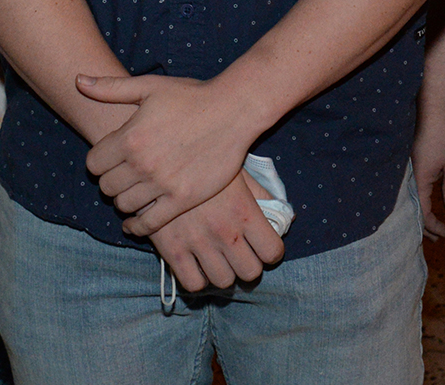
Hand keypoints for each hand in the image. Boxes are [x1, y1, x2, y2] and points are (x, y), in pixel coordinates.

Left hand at [78, 73, 258, 234]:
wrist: (233, 111)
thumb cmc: (191, 96)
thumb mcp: (149, 87)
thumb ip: (110, 88)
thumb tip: (78, 81)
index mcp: (130, 138)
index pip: (93, 164)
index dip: (98, 162)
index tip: (108, 160)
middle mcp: (142, 164)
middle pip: (106, 187)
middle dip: (110, 181)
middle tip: (121, 176)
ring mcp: (162, 184)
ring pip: (124, 205)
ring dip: (124, 200)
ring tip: (132, 192)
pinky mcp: (182, 199)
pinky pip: (149, 224)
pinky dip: (137, 225)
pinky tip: (135, 221)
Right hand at [149, 174, 284, 292]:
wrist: (158, 159)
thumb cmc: (203, 163)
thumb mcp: (237, 171)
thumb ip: (262, 194)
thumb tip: (286, 215)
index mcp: (245, 211)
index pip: (273, 252)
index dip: (271, 252)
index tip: (263, 248)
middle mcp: (225, 231)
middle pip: (250, 272)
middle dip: (247, 265)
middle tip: (239, 255)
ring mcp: (199, 243)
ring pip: (224, 281)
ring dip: (223, 272)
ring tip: (217, 259)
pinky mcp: (173, 251)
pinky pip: (193, 284)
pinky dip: (197, 279)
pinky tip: (196, 264)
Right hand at [412, 104, 444, 239]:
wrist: (429, 107)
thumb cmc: (443, 135)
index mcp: (418, 181)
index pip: (423, 213)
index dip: (433, 227)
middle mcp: (407, 177)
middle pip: (412, 209)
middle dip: (425, 225)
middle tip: (438, 235)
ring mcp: (405, 169)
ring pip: (409, 199)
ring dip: (420, 212)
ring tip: (431, 221)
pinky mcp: (406, 162)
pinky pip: (409, 187)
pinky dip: (417, 198)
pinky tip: (424, 199)